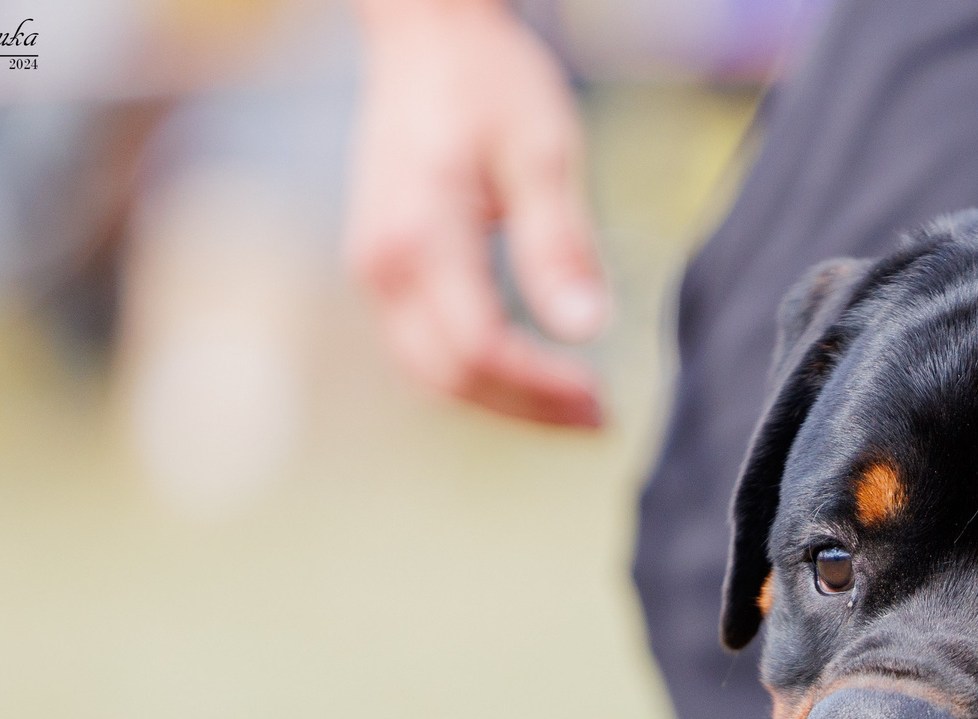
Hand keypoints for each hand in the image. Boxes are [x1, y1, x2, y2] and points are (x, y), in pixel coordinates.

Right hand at [345, 0, 607, 427]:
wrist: (426, 39)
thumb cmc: (487, 82)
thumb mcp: (542, 150)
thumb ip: (559, 242)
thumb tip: (585, 327)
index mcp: (418, 235)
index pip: (479, 348)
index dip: (542, 387)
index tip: (603, 397)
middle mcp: (381, 264)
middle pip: (449, 377)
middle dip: (526, 411)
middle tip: (598, 420)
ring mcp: (374, 270)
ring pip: (431, 373)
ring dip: (502, 404)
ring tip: (573, 409)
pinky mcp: (383, 270)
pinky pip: (423, 349)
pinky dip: (477, 376)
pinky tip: (531, 375)